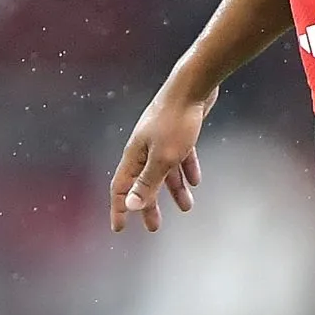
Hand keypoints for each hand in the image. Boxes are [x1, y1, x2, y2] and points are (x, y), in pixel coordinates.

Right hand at [108, 90, 206, 232]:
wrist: (193, 86)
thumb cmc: (176, 122)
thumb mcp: (162, 158)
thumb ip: (147, 182)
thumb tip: (130, 205)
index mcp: (135, 155)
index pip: (121, 187)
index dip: (119, 209)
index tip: (120, 228)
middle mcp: (144, 148)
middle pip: (143, 183)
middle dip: (149, 205)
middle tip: (154, 227)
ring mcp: (161, 139)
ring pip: (165, 171)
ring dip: (174, 190)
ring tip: (186, 207)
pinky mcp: (178, 131)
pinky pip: (180, 157)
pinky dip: (186, 170)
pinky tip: (196, 181)